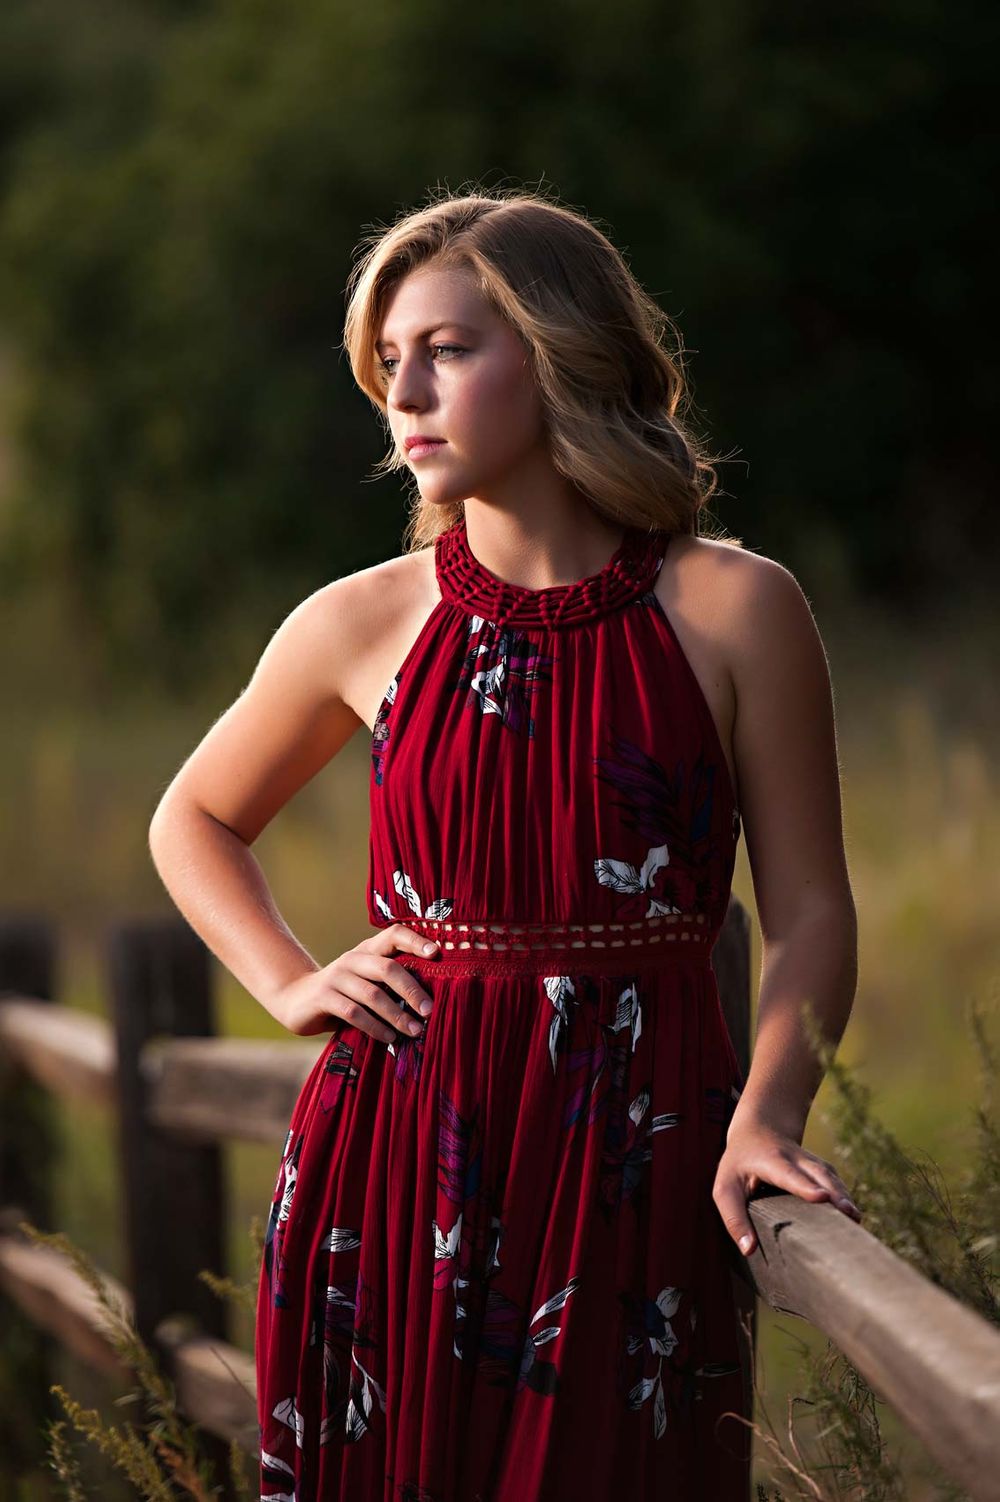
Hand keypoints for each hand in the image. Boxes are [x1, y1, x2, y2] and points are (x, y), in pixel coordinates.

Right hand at [275, 924, 439, 1042]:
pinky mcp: (324, 997)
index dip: (416, 941)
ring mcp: (336, 977)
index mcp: (368, 950)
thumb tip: (431, 1000)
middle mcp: (353, 959)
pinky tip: (389, 1037)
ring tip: (414, 1031)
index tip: (437, 954)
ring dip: (396, 1015)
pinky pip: (354, 1013)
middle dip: (412, 990)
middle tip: (429, 1010)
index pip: (394, 934)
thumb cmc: (344, 993)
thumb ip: (390, 983)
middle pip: (388, 968)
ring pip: (372, 994)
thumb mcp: (366, 981)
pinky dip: (374, 1027)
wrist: (296, 999)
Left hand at [712, 1119, 862, 1255]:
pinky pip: (837, 1183)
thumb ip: (734, 1217)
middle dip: (836, 1193)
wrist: (759, 1129)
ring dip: (845, 1198)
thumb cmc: (738, 1164)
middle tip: (851, 1216)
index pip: (790, 1174)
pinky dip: (846, 1199)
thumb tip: (749, 1250)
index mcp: (771, 1161)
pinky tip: (854, 1220)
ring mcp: (812, 1162)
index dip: (806, 1186)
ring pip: (832, 1178)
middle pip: (820, 1174)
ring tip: (857, 1222)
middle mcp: (796, 1158)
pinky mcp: (822, 1171)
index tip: (822, 1198)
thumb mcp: (724, 1187)